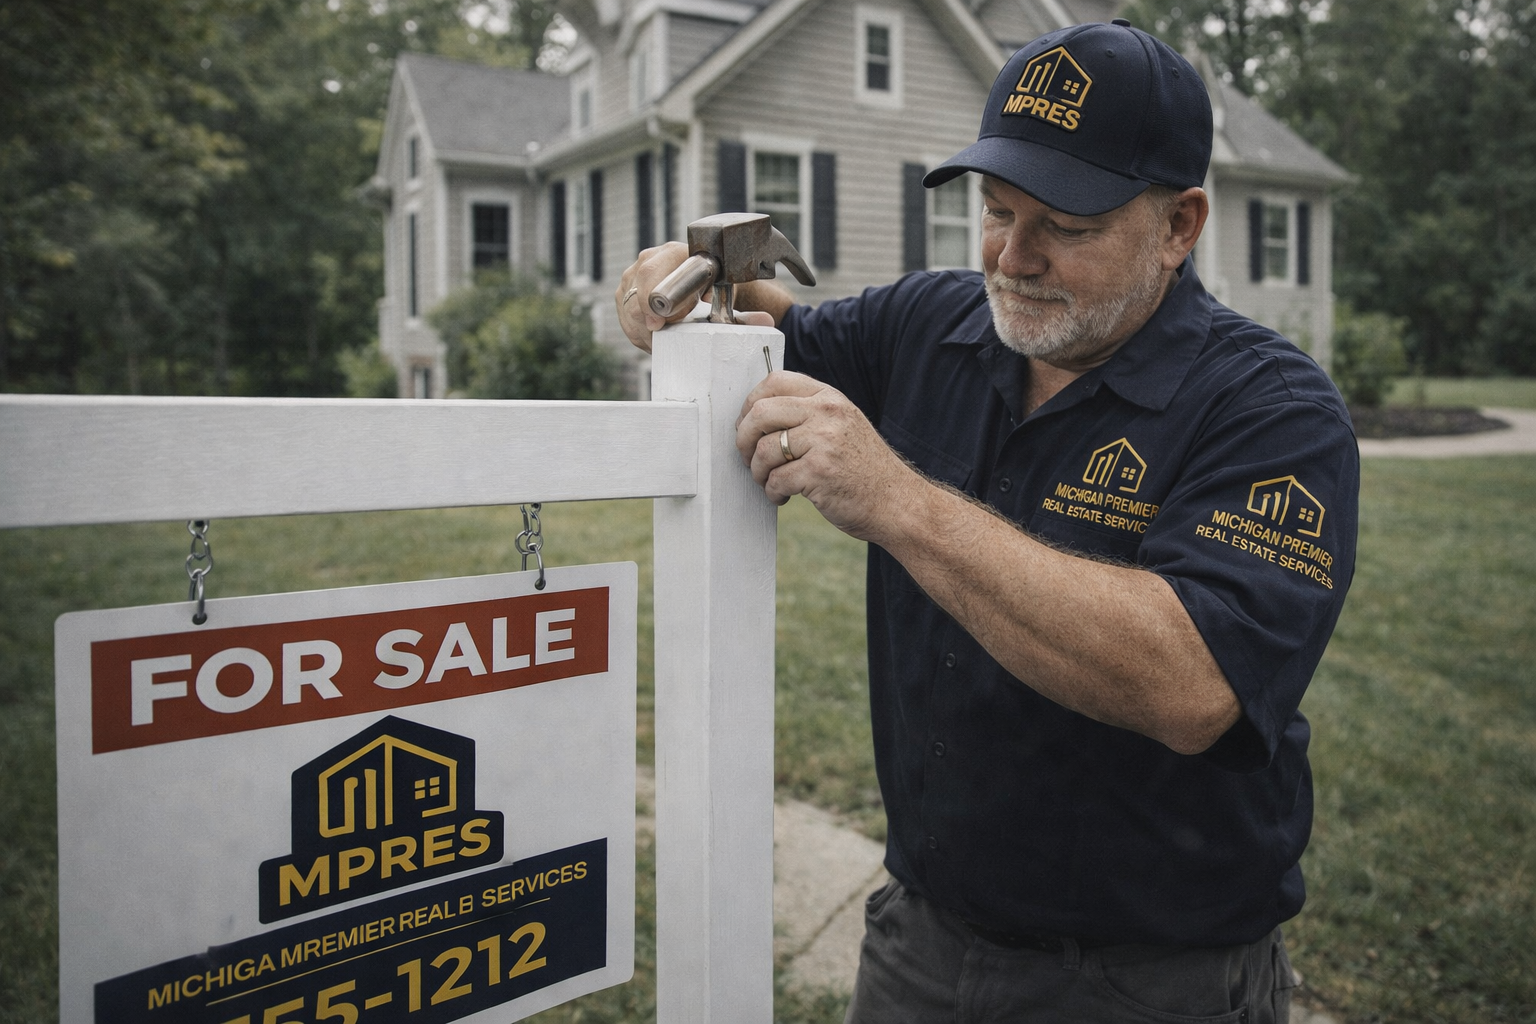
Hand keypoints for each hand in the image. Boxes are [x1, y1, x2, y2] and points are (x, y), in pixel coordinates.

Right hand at [617, 244, 788, 351]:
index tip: (658, 324)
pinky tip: (654, 337)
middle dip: (646, 323)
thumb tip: (766, 321)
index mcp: (677, 253)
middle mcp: (652, 258)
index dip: (651, 301)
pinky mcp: (626, 290)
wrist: (709, 280)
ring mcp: (635, 273)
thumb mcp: (732, 295)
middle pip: (634, 293)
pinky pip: (624, 316)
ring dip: (643, 331)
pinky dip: (638, 332)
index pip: (651, 273)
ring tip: (663, 341)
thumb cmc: (721, 287)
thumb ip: (747, 310)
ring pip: (627, 309)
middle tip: (661, 339)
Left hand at [735, 371, 923, 541]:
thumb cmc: (863, 468)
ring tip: (770, 482)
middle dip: (743, 440)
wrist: (897, 502)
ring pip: (764, 450)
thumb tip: (755, 413)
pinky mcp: (819, 473)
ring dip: (758, 472)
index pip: (774, 381)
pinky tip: (784, 497)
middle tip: (747, 458)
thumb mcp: (842, 425)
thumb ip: (808, 412)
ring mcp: (824, 442)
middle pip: (760, 413)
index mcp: (829, 398)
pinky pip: (775, 480)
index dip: (750, 403)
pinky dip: (773, 492)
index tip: (747, 425)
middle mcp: (827, 413)